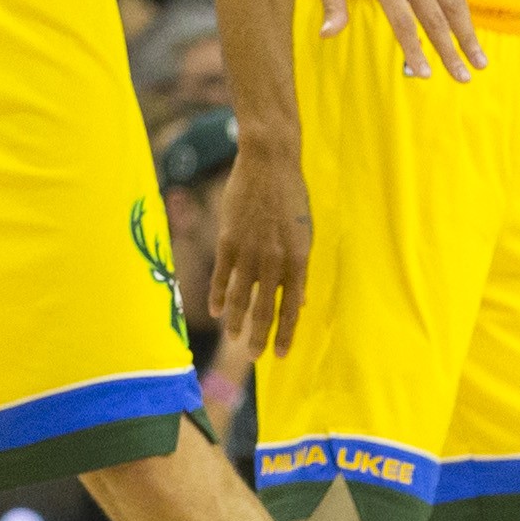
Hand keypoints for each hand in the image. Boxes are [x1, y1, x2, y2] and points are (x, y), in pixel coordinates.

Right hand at [208, 148, 312, 356]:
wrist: (269, 164)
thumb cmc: (291, 197)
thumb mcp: (305, 234)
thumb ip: (299, 268)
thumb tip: (300, 301)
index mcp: (298, 259)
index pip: (292, 308)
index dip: (285, 333)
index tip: (280, 355)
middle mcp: (274, 260)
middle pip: (265, 308)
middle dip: (259, 336)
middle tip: (254, 357)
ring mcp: (249, 251)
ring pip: (239, 296)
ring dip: (236, 320)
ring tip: (233, 337)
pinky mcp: (228, 240)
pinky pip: (221, 276)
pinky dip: (217, 295)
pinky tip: (214, 311)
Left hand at [302, 0, 480, 82]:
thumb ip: (332, 5)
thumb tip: (326, 36)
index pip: (402, 21)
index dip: (415, 49)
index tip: (425, 74)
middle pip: (435, 16)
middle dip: (451, 50)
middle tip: (465, 78)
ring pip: (452, 1)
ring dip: (467, 32)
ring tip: (480, 60)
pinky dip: (461, 9)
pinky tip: (467, 30)